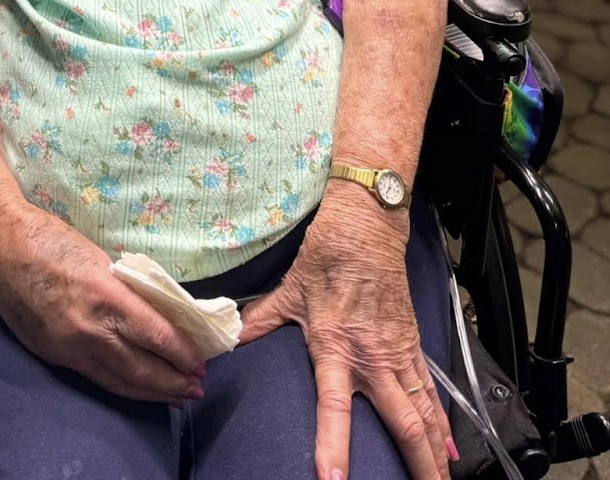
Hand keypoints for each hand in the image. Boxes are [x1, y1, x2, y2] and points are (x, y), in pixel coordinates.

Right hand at [0, 209, 207, 406]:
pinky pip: (95, 377)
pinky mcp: (53, 355)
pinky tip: (136, 389)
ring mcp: (69, 347)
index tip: (200, 361)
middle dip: (172, 382)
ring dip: (151, 392)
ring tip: (175, 398)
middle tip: (196, 387)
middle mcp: (88, 328)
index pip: (154, 334)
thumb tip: (155, 314)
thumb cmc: (51, 239)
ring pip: (119, 381)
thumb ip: (124, 290)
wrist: (1, 246)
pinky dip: (121, 386)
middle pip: (140, 367)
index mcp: (105, 296)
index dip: (181, 352)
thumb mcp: (99, 258)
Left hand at [240, 198, 453, 479]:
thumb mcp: (288, 290)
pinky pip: (431, 392)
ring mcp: (398, 354)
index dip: (334, 446)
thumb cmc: (326, 257)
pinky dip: (442, 422)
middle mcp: (373, 358)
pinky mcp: (413, 345)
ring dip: (434, 453)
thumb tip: (231, 337)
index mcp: (336, 348)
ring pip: (424, 414)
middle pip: (402, 423)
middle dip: (416, 466)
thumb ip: (261, 320)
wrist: (366, 226)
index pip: (334, 407)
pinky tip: (450, 448)